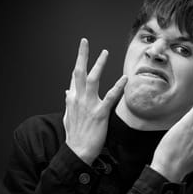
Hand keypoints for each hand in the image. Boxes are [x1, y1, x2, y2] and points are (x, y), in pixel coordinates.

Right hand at [63, 38, 126, 164]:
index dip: (78, 63)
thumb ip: (69, 103)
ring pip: (92, 80)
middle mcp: (78, 99)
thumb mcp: (68, 117)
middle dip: (82, 55)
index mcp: (72, 100)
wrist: (77, 151)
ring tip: (105, 53)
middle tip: (84, 42)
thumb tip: (67, 91)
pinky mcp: (99, 113)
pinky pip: (110, 97)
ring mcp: (88, 105)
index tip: (82, 51)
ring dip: (98, 65)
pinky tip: (125, 79)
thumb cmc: (74, 136)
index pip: (74, 77)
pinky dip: (118, 87)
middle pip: (79, 72)